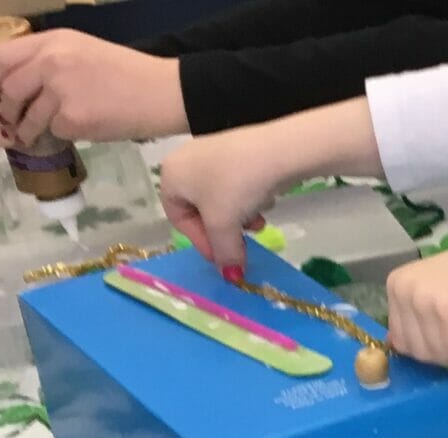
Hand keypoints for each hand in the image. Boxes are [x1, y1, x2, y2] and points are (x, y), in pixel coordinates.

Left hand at [0, 32, 183, 144]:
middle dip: (5, 109)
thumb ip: (51, 58)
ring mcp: (62, 91)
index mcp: (53, 41)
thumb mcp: (83, 50)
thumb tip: (23, 79)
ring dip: (27, 130)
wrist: (161, 93)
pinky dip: (61, 135)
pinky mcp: (75, 120)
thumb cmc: (128, 73)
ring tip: (31, 136)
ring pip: (28, 116)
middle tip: (10, 120)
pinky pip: (55, 131)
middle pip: (8, 88)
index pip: (2, 56)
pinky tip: (75, 132)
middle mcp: (52, 62)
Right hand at [161, 128, 281, 275]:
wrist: (275, 150)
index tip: (223, 257)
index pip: (178, 220)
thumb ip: (224, 254)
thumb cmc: (235, 187)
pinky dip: (247, 199)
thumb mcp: (224, 226)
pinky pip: (235, 185)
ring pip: (221, 201)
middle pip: (201, 212)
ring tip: (258, 224)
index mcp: (171, 175)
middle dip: (225, 231)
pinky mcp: (235, 152)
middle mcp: (185, 161)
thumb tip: (231, 276)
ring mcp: (211, 154)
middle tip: (243, 245)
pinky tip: (264, 202)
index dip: (201, 243)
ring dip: (239, 219)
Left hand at [386, 239, 447, 365]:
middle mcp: (404, 290)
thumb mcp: (438, 292)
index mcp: (397, 285)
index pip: (400, 340)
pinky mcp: (447, 315)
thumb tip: (396, 347)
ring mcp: (424, 301)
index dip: (433, 341)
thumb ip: (417, 316)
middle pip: (418, 353)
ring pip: (439, 357)